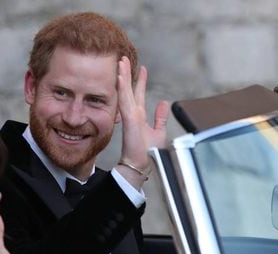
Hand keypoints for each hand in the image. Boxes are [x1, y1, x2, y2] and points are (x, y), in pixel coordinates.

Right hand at [116, 57, 168, 184]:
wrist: (140, 165)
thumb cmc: (147, 152)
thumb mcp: (158, 131)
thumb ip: (160, 117)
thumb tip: (163, 103)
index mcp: (139, 116)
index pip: (138, 94)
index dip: (139, 81)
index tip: (141, 69)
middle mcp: (133, 113)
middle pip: (129, 89)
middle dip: (127, 74)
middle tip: (124, 59)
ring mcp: (130, 115)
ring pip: (125, 91)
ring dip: (123, 76)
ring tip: (121, 62)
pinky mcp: (129, 119)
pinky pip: (125, 100)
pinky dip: (122, 88)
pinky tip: (120, 76)